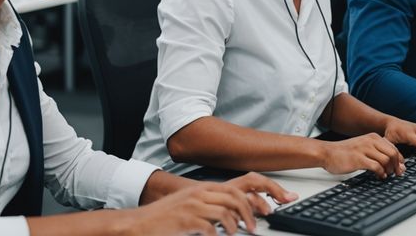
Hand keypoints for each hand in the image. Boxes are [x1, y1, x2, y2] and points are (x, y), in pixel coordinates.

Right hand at [125, 176, 290, 235]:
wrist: (140, 223)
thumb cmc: (166, 218)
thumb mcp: (191, 205)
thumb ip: (212, 206)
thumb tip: (236, 216)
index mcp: (205, 188)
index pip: (240, 184)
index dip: (261, 192)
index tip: (275, 204)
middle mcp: (200, 193)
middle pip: (236, 197)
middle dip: (252, 212)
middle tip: (256, 226)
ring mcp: (193, 205)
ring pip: (226, 211)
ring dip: (237, 225)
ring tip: (240, 233)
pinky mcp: (186, 219)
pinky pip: (210, 226)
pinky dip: (218, 234)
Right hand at [319, 133, 403, 177]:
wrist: (327, 153)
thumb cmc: (345, 153)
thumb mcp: (363, 147)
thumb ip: (378, 153)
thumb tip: (395, 164)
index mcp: (373, 137)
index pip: (394, 148)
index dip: (400, 160)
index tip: (400, 168)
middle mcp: (370, 141)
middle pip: (393, 153)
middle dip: (397, 166)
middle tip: (396, 174)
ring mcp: (364, 149)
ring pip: (386, 160)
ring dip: (389, 170)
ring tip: (386, 175)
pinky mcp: (359, 159)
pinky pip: (376, 167)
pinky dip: (381, 173)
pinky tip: (379, 176)